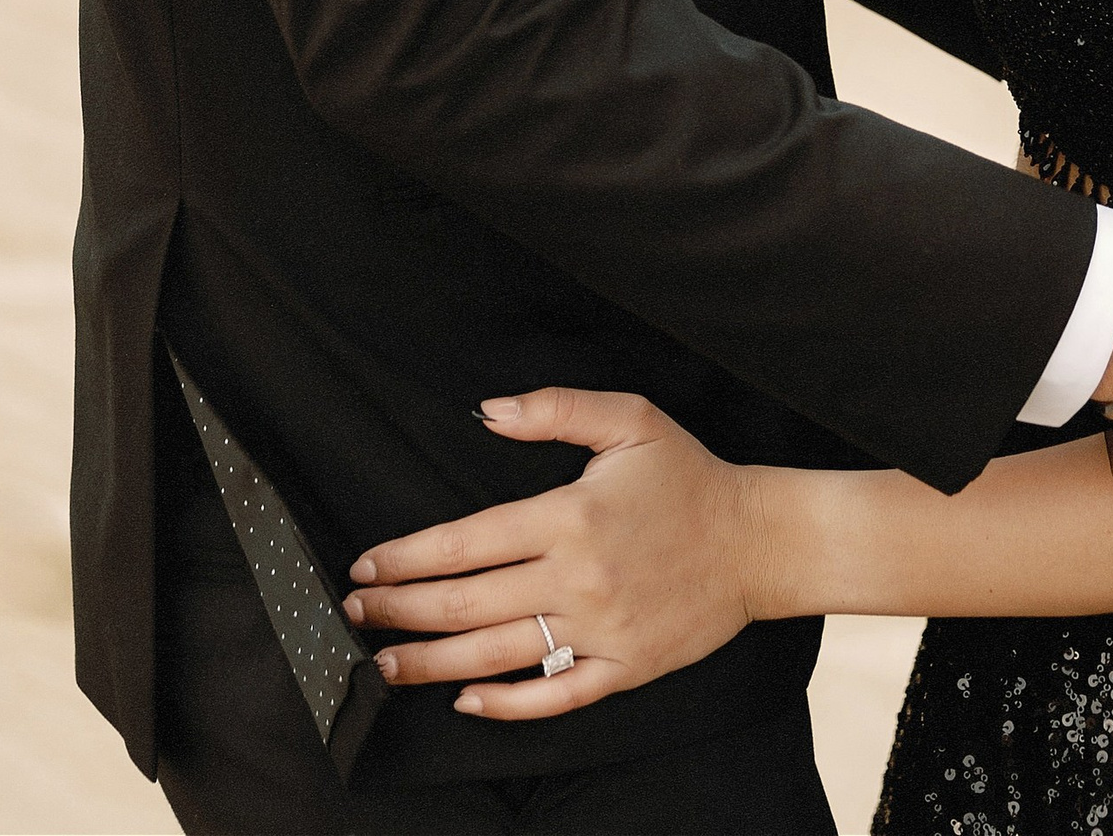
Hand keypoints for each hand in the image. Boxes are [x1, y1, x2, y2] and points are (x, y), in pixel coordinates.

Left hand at [344, 392, 757, 720]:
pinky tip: (466, 700)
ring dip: (432, 663)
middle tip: (356, 615)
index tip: (366, 567)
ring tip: (385, 664)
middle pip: (468, 604)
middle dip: (402, 611)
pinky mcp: (623, 668)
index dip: (407, 558)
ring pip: (498, 655)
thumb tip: (485, 411)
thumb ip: (554, 408)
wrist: (756, 541)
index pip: (467, 541)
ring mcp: (599, 630)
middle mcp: (578, 578)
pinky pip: (554, 695)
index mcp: (571, 515)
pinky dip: (505, 704)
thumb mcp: (628, 419)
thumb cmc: (688, 476)